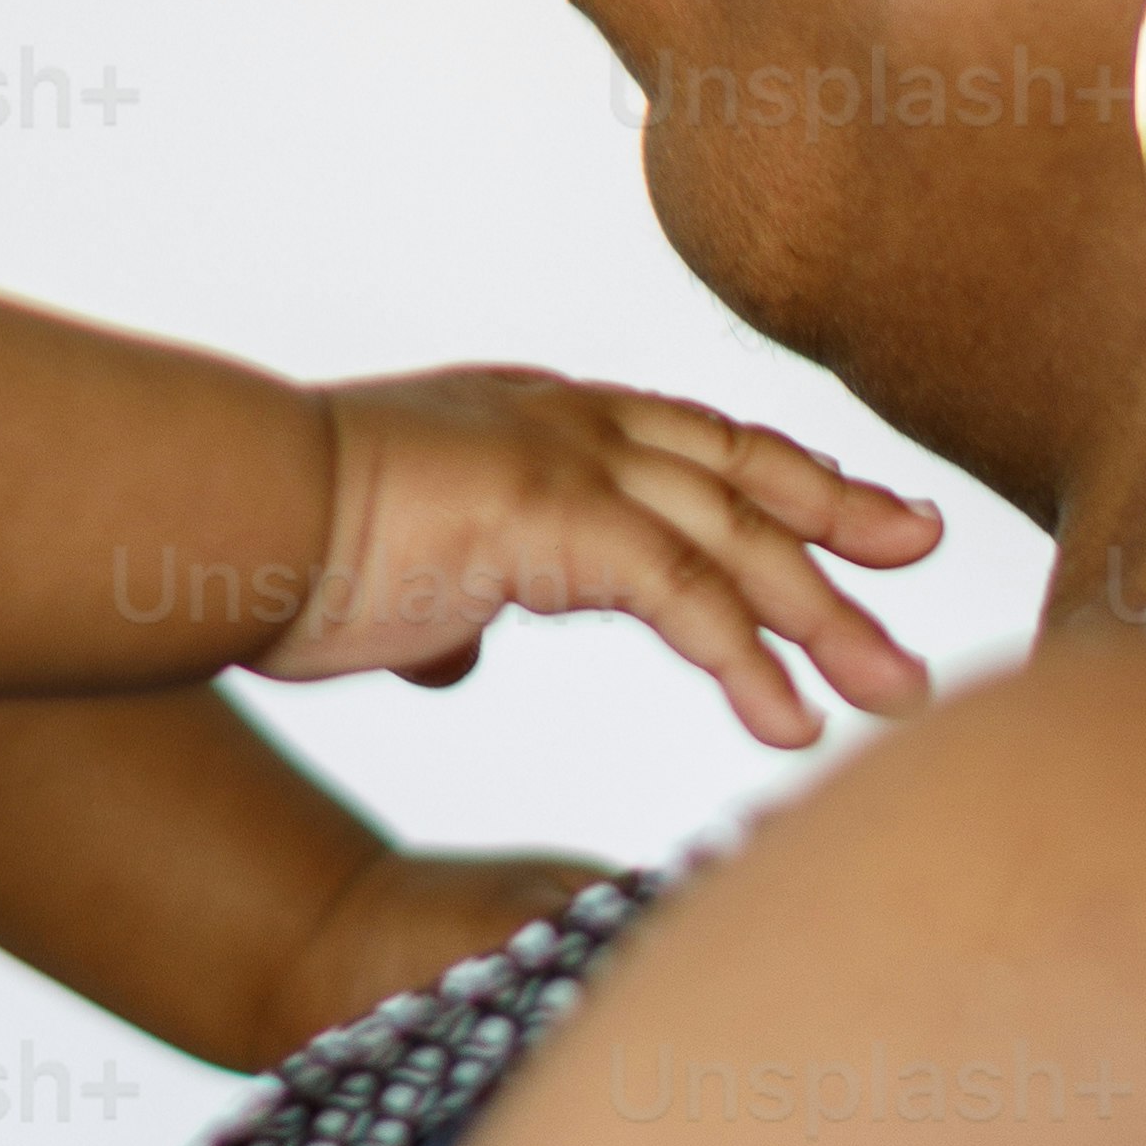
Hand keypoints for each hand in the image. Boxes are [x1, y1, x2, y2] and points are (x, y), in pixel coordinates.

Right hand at [265, 369, 936, 747]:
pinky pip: (685, 594)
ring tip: (896, 694)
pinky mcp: (555, 517)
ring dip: (825, 620)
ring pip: (737, 539)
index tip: (859, 516)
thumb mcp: (398, 573)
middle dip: (842, 517)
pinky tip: (789, 724)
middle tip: (924, 555)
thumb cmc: (285, 545)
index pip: (691, 444)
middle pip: (741, 471)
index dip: (780, 481)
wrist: (222, 511)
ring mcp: (567, 461)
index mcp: (538, 420)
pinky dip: (747, 659)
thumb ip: (452, 604)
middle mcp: (570, 422)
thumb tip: (457, 650)